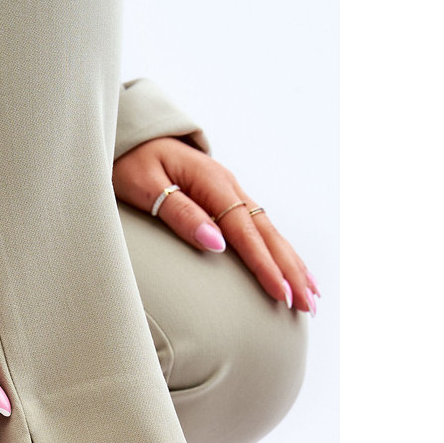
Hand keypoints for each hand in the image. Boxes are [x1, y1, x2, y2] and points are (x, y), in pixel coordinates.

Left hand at [111, 137, 319, 313]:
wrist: (132, 137)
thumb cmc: (131, 162)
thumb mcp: (147, 186)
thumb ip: (180, 213)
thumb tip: (216, 243)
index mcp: (212, 183)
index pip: (245, 232)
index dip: (264, 265)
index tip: (280, 293)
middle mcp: (229, 187)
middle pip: (267, 234)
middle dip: (290, 271)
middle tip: (307, 306)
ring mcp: (231, 193)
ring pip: (270, 232)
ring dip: (292, 264)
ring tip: (311, 296)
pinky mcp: (227, 200)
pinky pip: (260, 229)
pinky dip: (279, 252)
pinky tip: (290, 270)